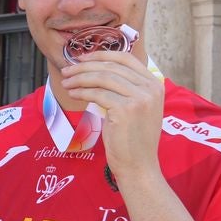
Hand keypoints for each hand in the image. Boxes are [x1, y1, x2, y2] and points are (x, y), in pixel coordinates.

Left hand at [60, 50, 164, 179]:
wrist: (139, 165)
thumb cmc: (132, 138)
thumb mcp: (135, 107)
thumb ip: (124, 87)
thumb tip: (95, 70)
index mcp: (154, 83)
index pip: (126, 58)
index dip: (101, 55)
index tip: (82, 58)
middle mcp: (150, 87)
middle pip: (111, 67)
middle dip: (85, 67)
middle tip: (67, 71)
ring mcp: (140, 98)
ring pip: (102, 78)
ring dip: (80, 78)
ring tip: (66, 83)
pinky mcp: (125, 109)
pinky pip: (97, 94)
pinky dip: (82, 92)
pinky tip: (72, 94)